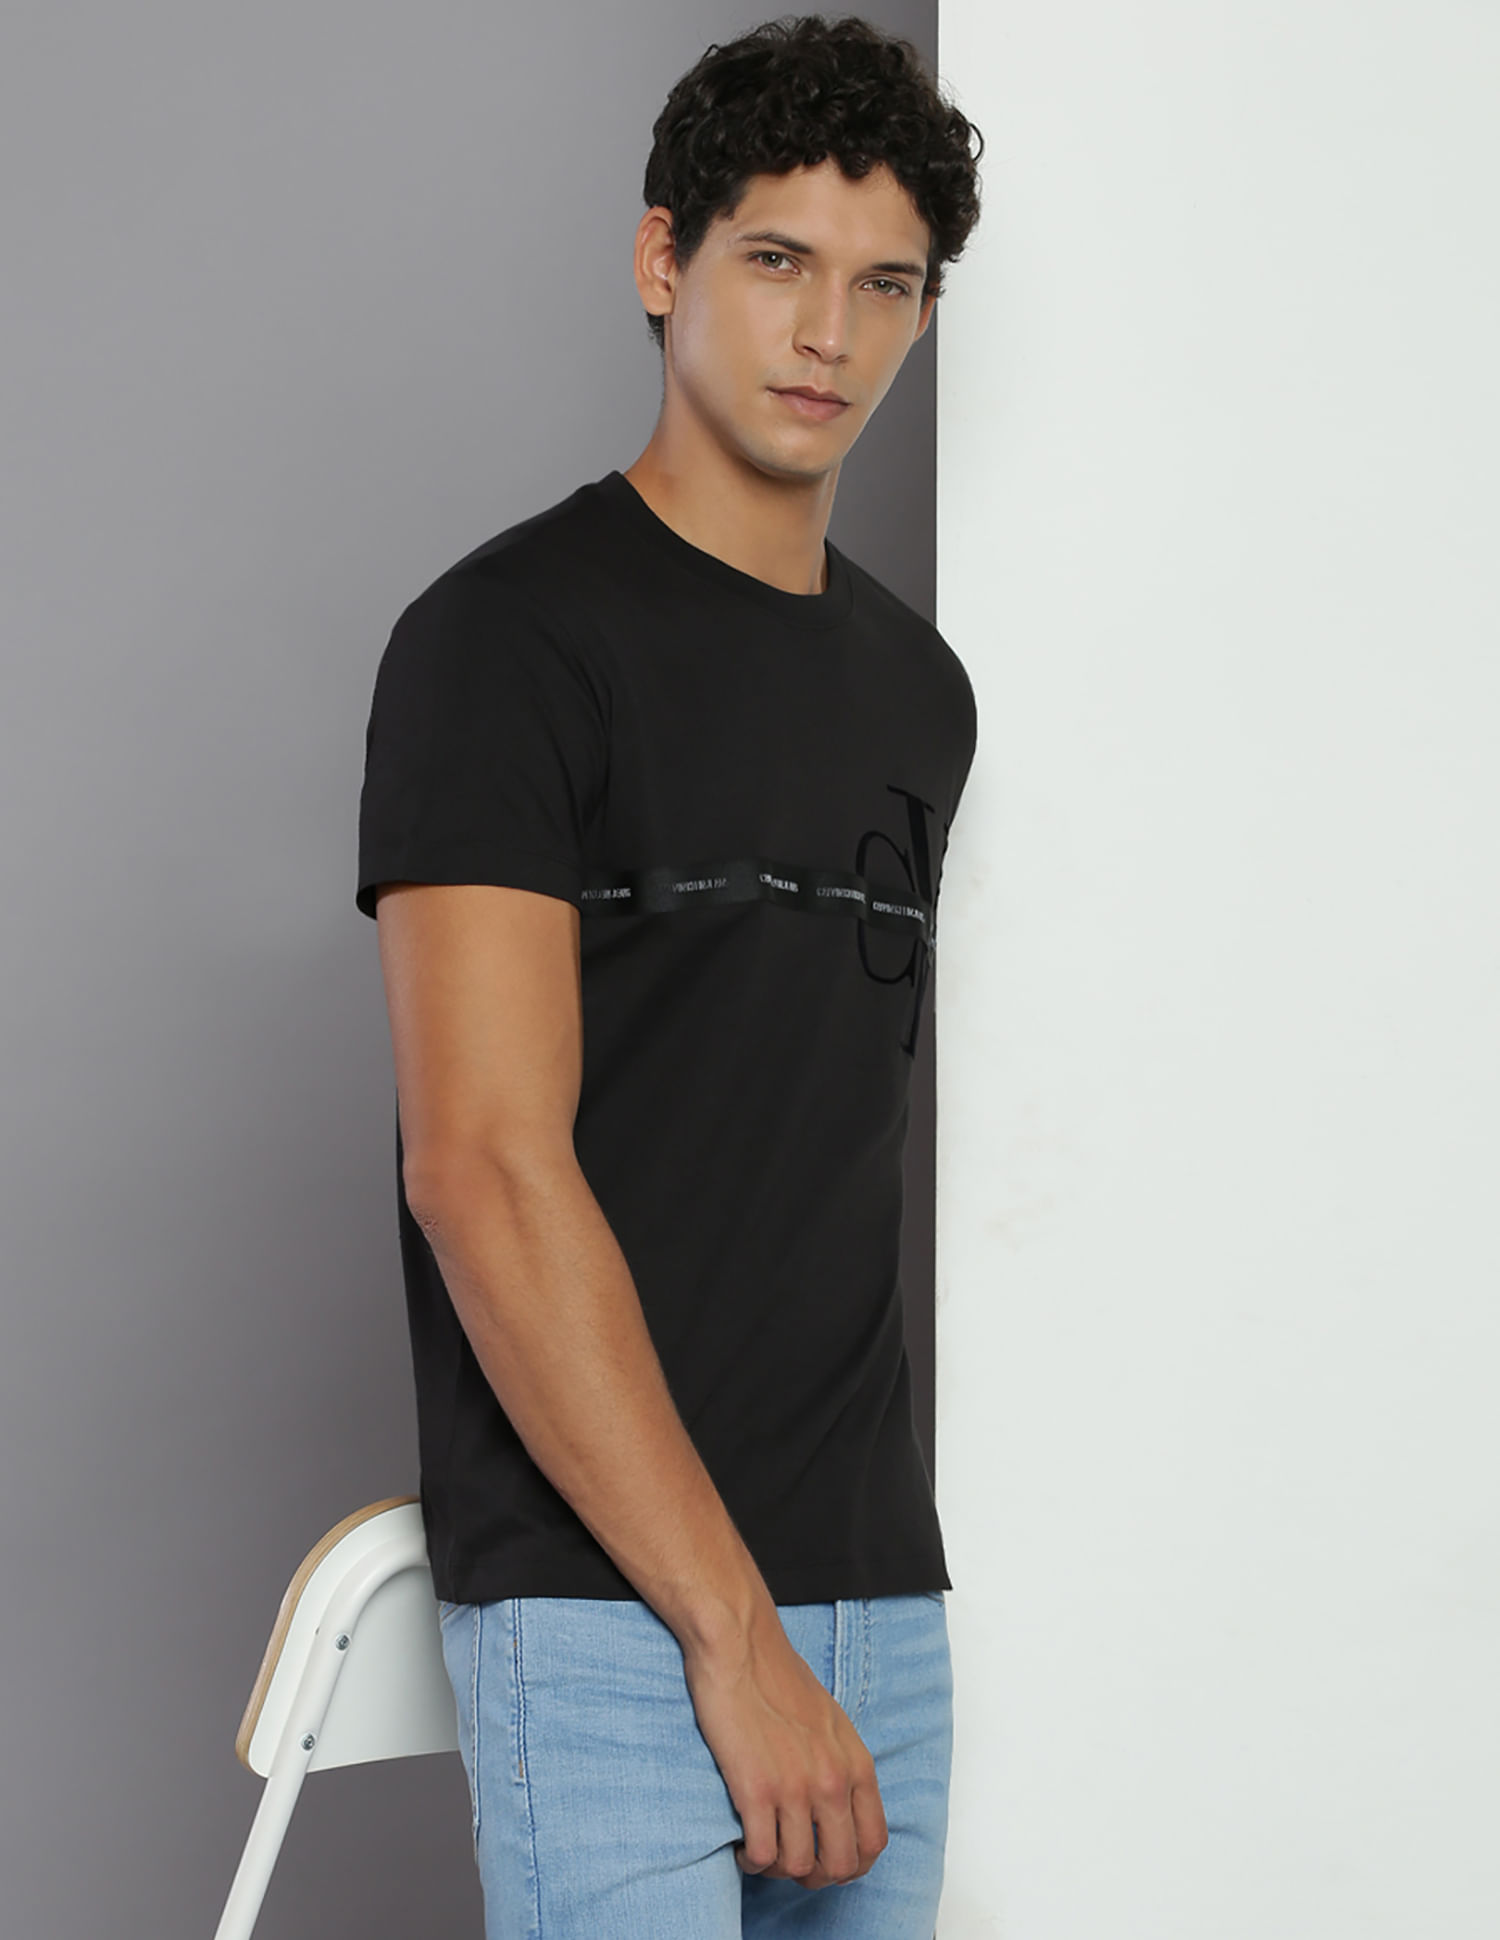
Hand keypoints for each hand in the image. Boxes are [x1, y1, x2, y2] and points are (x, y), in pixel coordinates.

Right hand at [681, 1604, 888, 1888]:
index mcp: (855, 1762)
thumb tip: (835, 1799)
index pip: (873, 1841)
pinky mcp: (755, 1790)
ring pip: (799, 1867)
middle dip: (815, 1875)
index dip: (851, 1863)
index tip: (826, 1857)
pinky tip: (742, 1844)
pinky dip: (751, 1861)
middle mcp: (832, 1780)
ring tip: (761, 1850)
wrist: (740, 1643)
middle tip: (791, 1860)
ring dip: (778, 1869)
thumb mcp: (829, 1719)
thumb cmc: (777, 1673)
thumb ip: (839, 1761)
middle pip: (841, 1865)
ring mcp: (795, 1788)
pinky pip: (762, 1855)